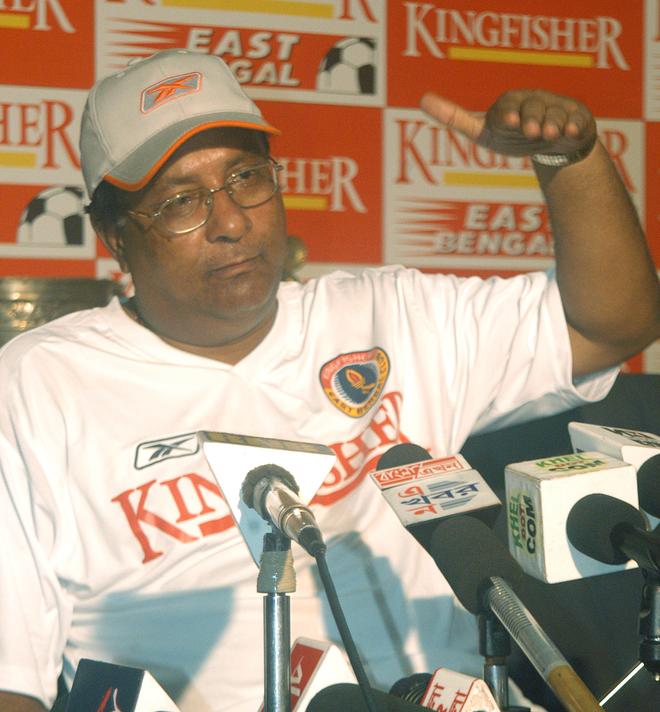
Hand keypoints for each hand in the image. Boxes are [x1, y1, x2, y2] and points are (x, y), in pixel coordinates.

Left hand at [420, 88, 596, 157]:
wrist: (552, 144)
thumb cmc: (512, 136)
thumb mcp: (483, 131)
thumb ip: (455, 117)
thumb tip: (422, 99)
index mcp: (510, 104)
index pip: (505, 107)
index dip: (507, 113)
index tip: (509, 121)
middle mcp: (532, 102)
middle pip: (532, 107)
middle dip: (531, 119)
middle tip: (529, 131)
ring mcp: (555, 109)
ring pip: (553, 113)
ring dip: (550, 124)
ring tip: (548, 134)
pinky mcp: (575, 117)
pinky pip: (575, 119)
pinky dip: (572, 127)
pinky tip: (570, 132)